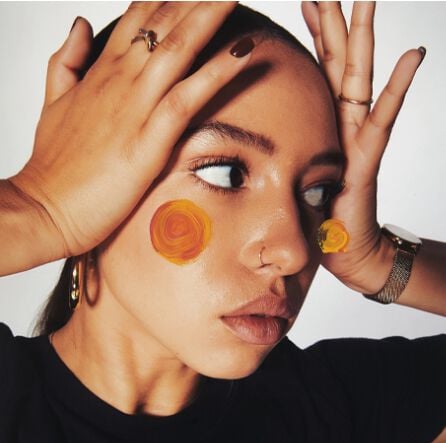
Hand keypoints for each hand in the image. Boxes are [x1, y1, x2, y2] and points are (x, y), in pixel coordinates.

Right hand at [9, 2, 252, 258]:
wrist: (43, 209)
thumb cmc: (53, 167)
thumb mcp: (55, 102)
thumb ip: (68, 60)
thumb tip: (82, 23)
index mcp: (101, 72)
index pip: (140, 18)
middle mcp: (119, 81)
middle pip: (164, 22)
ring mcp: (133, 109)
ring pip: (178, 49)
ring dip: (212, 15)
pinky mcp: (146, 142)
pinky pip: (187, 98)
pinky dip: (217, 73)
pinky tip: (244, 51)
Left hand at [301, 1, 424, 291]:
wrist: (346, 252)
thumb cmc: (315, 220)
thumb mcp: (286, 179)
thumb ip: (272, 157)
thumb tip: (236, 148)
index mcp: (318, 124)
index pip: (314, 68)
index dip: (310, 33)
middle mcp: (340, 123)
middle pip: (335, 61)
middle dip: (332, 21)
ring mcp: (357, 138)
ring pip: (358, 79)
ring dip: (362, 39)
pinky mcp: (367, 159)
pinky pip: (382, 119)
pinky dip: (398, 87)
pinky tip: (414, 54)